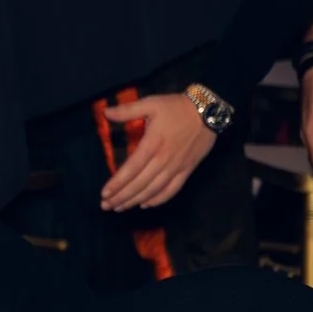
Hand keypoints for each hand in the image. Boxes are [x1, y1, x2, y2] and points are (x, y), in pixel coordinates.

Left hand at [98, 93, 216, 211]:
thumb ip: (127, 110)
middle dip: (121, 196)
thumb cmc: (176, 107)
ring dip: (135, 201)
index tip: (104, 193)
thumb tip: (105, 113)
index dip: (117, 183)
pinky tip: (145, 205)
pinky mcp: (187, 170)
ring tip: (120, 208)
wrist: (208, 112)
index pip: (131, 168)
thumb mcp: (151, 103)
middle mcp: (164, 159)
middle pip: (140, 183)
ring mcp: (177, 167)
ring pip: (154, 190)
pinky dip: (158, 200)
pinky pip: (172, 190)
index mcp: (153, 143)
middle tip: (105, 205)